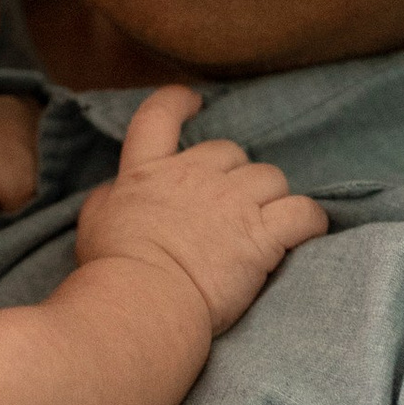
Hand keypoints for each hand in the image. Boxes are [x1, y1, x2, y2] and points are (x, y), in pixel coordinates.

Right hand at [75, 89, 326, 329]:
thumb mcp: (94, 224)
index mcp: (149, 171)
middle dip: (234, 175)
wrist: (144, 301)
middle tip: (228, 209)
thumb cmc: (113, 270)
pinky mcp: (262, 235)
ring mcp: (232, 202)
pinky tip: (305, 232)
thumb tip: (113, 191)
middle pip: (231, 152)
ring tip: (263, 227)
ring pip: (271, 178)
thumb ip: (106, 199)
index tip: (193, 102)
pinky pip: (303, 213)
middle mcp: (193, 176)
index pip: (159, 115)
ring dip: (270, 198)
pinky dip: (309, 221)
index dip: (177, 102)